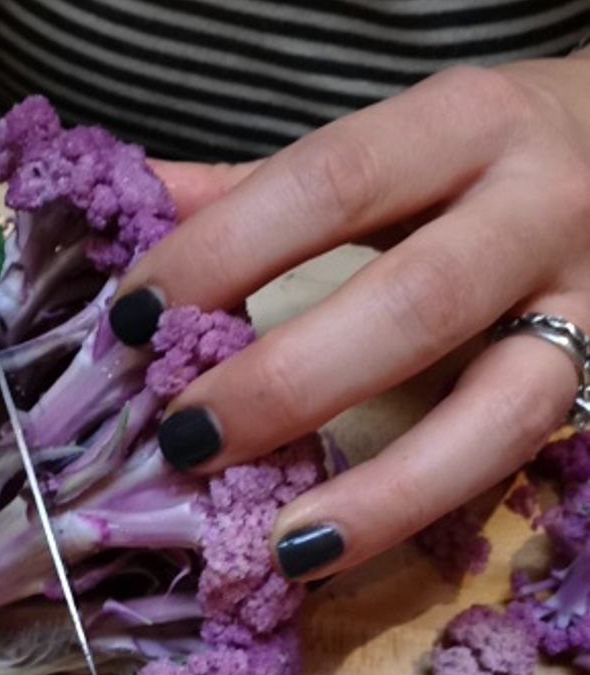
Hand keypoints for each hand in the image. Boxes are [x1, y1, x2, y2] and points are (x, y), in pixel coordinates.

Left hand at [110, 58, 589, 579]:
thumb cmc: (485, 157)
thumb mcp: (390, 143)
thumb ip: (262, 182)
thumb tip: (129, 196)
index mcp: (463, 124)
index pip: (331, 182)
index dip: (226, 250)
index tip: (132, 319)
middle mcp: (537, 209)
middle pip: (415, 301)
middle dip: (290, 379)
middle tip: (185, 436)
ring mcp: (586, 308)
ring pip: (496, 412)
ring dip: (380, 489)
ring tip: (276, 543)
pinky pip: (510, 464)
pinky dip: (415, 515)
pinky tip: (331, 551)